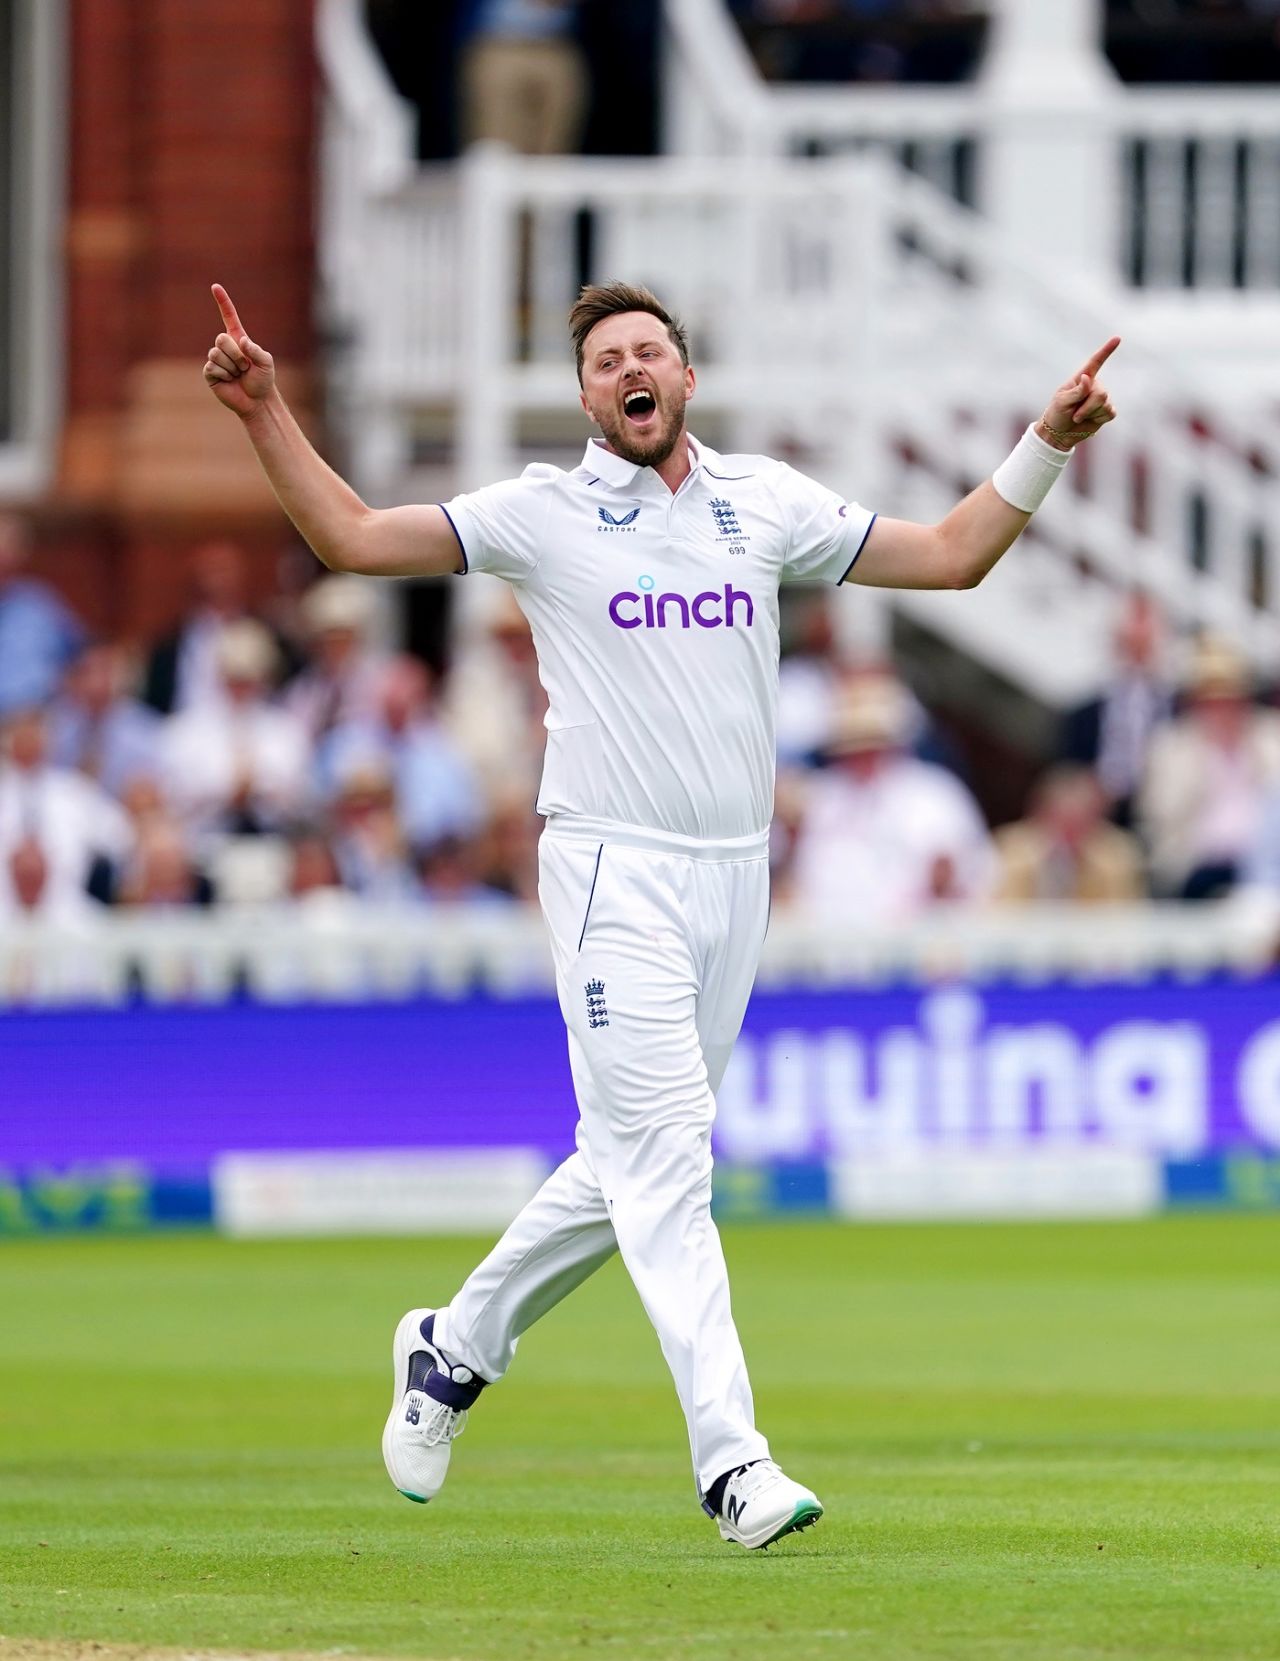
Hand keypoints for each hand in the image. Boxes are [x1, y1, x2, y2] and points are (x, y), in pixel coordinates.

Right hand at [203, 284, 274, 418]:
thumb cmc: (263, 381)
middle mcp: (226, 347)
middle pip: (221, 338)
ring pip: (216, 354)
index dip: (223, 302)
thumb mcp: (267, 363)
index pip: (229, 317)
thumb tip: (242, 342)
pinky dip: (224, 375)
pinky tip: (229, 381)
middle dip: (236, 354)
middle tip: (245, 367)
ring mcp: (216, 359)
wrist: (257, 401)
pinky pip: (212, 367)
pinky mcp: (210, 373)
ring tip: (239, 375)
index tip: (215, 286)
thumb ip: (257, 350)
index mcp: (238, 340)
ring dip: (232, 367)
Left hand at [1036, 337, 1119, 450]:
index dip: (1106, 350)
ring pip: (1104, 403)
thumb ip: (1076, 391)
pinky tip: (1090, 420)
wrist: (1059, 434)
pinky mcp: (1106, 411)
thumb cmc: (1057, 414)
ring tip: (1078, 417)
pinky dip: (1097, 418)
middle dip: (1086, 407)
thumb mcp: (1061, 401)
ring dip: (1089, 413)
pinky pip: (1109, 412)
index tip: (1117, 338)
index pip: (1095, 362)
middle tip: (1074, 415)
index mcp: (1081, 379)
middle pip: (1100, 393)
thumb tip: (1087, 378)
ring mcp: (1101, 398)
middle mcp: (1094, 385)